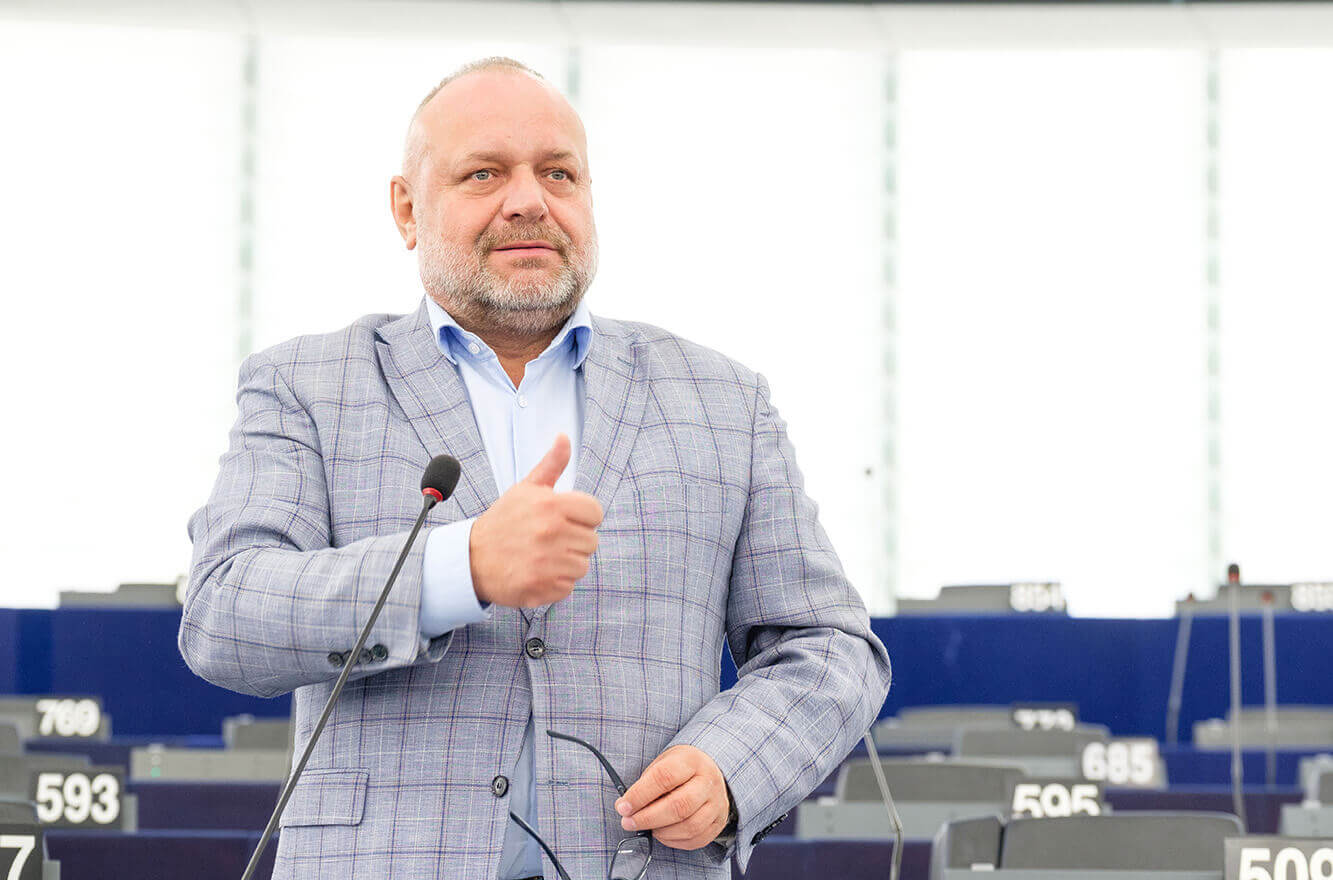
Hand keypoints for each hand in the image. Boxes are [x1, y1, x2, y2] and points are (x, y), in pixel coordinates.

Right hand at [469, 433, 602, 606]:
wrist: (470, 559)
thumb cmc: (503, 522)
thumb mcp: (525, 489)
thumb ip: (551, 464)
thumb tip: (564, 438)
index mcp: (551, 505)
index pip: (595, 513)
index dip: (582, 517)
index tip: (564, 520)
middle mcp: (551, 532)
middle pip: (591, 541)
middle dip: (573, 541)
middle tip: (547, 540)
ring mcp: (547, 563)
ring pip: (582, 565)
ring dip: (565, 563)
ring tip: (542, 556)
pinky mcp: (542, 588)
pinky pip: (568, 587)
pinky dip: (555, 583)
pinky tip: (537, 572)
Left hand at [614, 745, 731, 850]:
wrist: (710, 771)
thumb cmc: (681, 769)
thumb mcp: (663, 763)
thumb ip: (645, 784)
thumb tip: (625, 807)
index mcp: (691, 760)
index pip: (664, 777)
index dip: (640, 794)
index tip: (623, 806)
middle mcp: (708, 781)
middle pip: (679, 805)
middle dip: (648, 818)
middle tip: (628, 822)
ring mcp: (717, 803)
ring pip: (689, 826)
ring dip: (661, 832)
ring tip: (647, 827)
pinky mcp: (719, 822)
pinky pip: (696, 839)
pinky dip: (674, 841)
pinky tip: (662, 834)